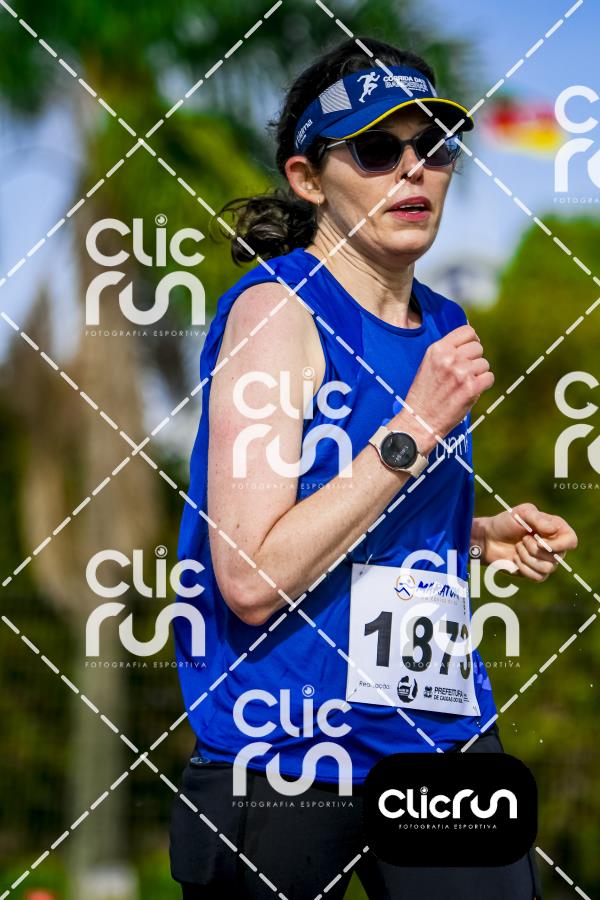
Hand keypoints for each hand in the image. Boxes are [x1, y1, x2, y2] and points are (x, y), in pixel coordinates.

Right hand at [397, 325, 493, 453]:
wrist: (420, 420)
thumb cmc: (425, 394)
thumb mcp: (430, 364)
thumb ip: (447, 351)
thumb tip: (472, 340)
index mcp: (438, 349)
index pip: (467, 332)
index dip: (472, 341)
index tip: (470, 351)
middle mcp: (449, 357)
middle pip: (478, 348)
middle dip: (474, 360)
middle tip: (464, 374)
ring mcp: (461, 372)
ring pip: (485, 364)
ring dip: (478, 374)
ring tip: (463, 385)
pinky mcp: (472, 387)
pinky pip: (489, 378)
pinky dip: (483, 385)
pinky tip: (470, 392)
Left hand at [474, 503, 577, 581]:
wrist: (488, 539)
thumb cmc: (505, 523)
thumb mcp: (521, 513)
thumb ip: (538, 518)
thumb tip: (553, 530)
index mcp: (556, 529)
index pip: (571, 540)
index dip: (559, 544)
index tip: (540, 542)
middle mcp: (555, 546)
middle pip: (557, 557)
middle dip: (534, 548)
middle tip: (522, 538)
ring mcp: (546, 560)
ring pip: (547, 568)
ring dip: (527, 557)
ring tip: (518, 547)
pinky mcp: (536, 572)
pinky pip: (538, 577)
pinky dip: (524, 568)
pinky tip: (515, 558)